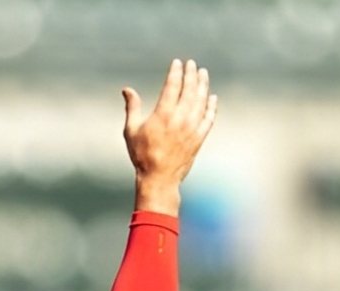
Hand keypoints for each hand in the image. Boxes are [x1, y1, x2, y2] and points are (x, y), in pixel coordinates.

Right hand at [122, 59, 217, 214]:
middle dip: (191, 75)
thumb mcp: (131, 130)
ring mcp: (192, 129)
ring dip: (203, 86)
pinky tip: (212, 98)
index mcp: (163, 114)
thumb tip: (127, 89)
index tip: (178, 63)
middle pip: (189, 90)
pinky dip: (211, 107)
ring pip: (201, 102)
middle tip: (192, 64)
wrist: (159, 179)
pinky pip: (208, 119)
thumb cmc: (141, 155)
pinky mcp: (199, 139)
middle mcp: (180, 119)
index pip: (173, 86)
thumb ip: (132, 107)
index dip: (176, 72)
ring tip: (204, 74)